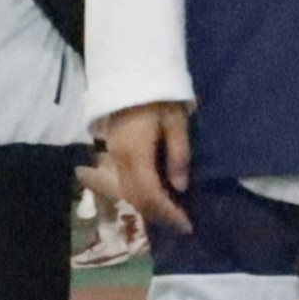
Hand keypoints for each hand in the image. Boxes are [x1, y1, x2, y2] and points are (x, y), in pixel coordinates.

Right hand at [97, 101, 194, 235]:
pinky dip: (140, 194)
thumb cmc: (159, 96)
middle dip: (158, 214)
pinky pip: (124, 181)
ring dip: (147, 206)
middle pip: (135, 197)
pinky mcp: (113, 151)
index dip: (167, 212)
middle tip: (181, 224)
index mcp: (134, 153)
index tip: (186, 225)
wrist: (130, 75)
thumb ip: (178, 155)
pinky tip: (156, 196)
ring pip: (126, 191)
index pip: (149, 193)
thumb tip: (180, 187)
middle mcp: (118, 159)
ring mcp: (112, 155)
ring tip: (170, 214)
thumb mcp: (177, 122)